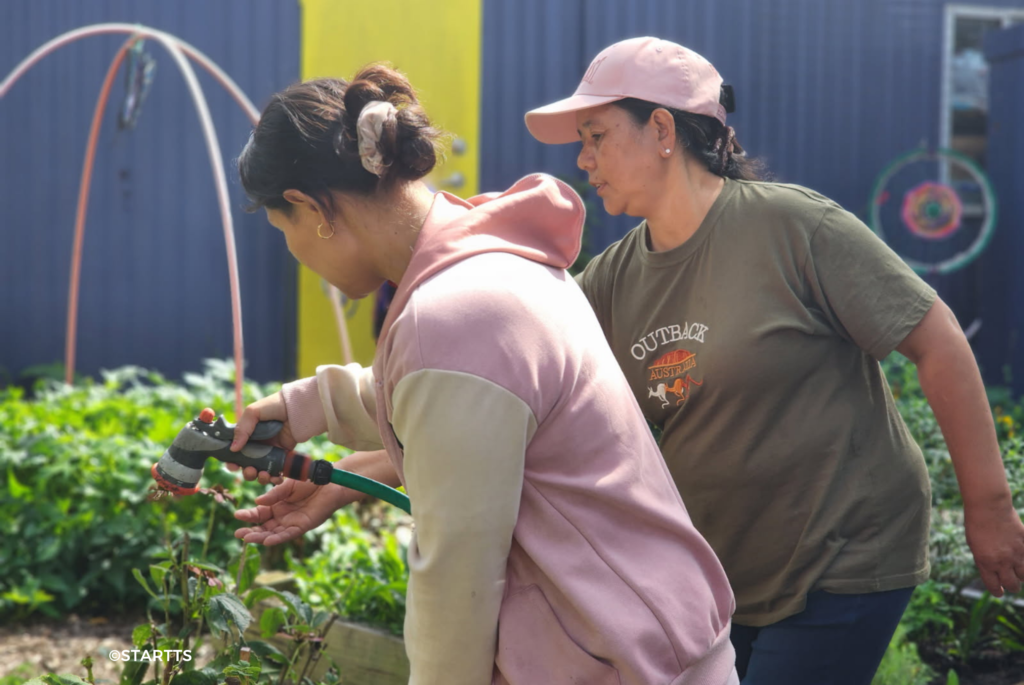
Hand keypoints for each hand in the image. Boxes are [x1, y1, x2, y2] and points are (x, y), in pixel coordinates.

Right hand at [226, 391, 297, 484]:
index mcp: (246, 436)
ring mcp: (269, 452)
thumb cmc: (273, 406)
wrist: (297, 409)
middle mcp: (256, 446)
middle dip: (247, 472)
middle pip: (247, 466)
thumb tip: (233, 449)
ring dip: (260, 477)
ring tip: (263, 474)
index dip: (232, 462)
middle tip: (250, 470)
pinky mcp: (282, 457)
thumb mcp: (253, 412)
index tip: (232, 466)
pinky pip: (276, 471)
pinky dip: (275, 478)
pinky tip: (275, 477)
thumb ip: (242, 429)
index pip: (234, 453)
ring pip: (261, 471)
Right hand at [233, 475, 359, 545]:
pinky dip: (278, 538)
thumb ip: (274, 495)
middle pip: (263, 527)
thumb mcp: (288, 485)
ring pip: (273, 533)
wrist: (329, 482)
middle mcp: (282, 516)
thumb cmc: (309, 482)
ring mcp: (291, 522)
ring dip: (261, 537)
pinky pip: (288, 534)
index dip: (248, 515)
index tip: (237, 516)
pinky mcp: (302, 526)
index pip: (258, 513)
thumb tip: (257, 501)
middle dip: (251, 531)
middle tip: (238, 534)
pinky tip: (267, 541)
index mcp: (276, 505)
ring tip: (248, 539)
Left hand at [965, 498, 1023, 595]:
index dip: (997, 591)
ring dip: (1021, 576)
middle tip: (1011, 585)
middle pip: (1012, 585)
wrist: (988, 507)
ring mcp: (1016, 553)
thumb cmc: (976, 524)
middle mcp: (1002, 561)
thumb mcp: (974, 546)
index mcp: (985, 563)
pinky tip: (1022, 559)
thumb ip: (985, 561)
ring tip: (1018, 572)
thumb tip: (994, 572)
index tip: (1000, 592)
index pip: (994, 586)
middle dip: (1012, 587)